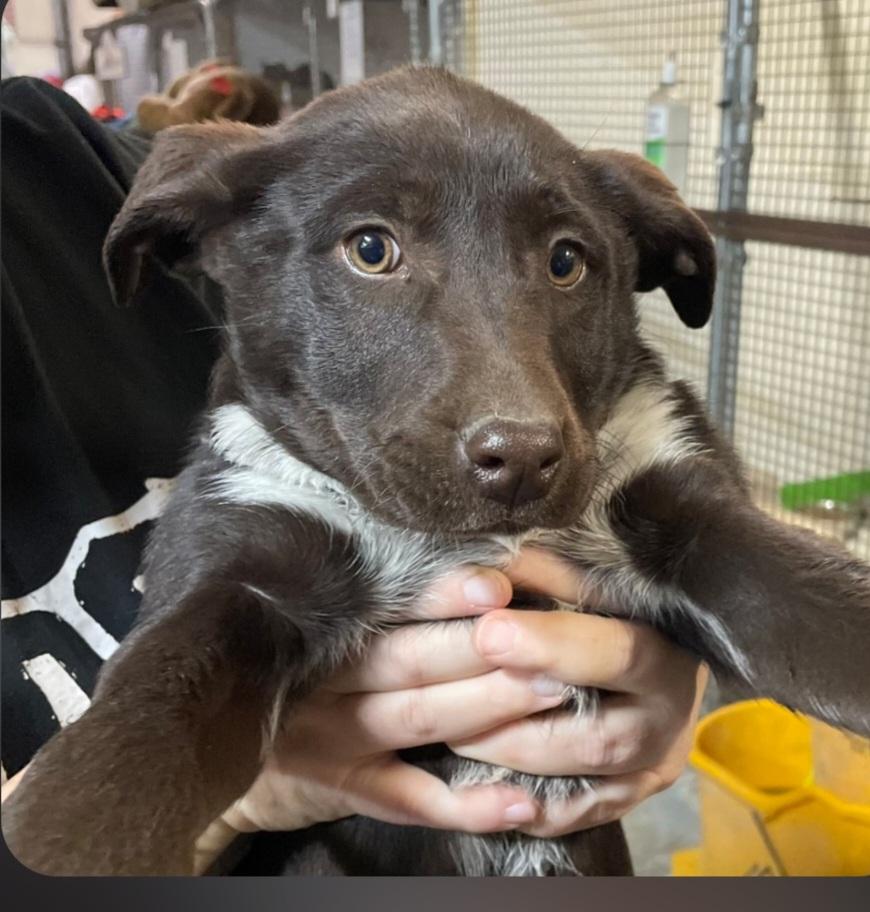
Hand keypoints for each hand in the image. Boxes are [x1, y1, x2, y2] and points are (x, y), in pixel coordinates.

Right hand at [205, 549, 704, 857]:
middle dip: (479, 649)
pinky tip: (520, 801)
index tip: (497, 585)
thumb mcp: (321, 612)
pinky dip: (466, 805)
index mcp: (318, 627)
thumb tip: (466, 558)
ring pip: (418, 720)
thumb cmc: (306, 651)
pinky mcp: (350, 787)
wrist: (231, 729)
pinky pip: (411, 801)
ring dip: (488, 707)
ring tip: (552, 690)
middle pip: (408, 662)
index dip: (439, 596)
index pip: (383, 608)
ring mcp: (334, 741)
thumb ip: (372, 589)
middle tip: (545, 639)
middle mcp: (323, 683)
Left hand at [453, 548, 706, 836]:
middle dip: (514, 719)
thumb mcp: (590, 577)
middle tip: (446, 696)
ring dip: (510, 759)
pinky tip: (479, 784)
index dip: (551, 647)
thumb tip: (488, 571)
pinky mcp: (629, 796)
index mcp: (669, 652)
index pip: (616, 654)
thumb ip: (545, 573)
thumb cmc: (616, 601)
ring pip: (583, 784)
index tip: (488, 631)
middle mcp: (669, 718)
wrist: (661, 650)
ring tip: (452, 730)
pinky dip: (525, 805)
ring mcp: (653, 767)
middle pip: (597, 737)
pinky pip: (576, 816)